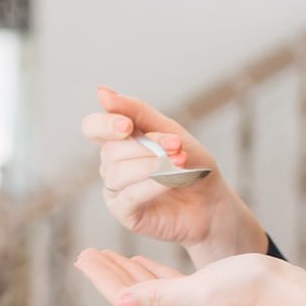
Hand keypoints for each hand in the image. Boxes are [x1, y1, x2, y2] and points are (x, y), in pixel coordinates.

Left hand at [73, 248, 305, 305]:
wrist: (291, 298)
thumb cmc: (250, 288)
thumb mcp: (200, 289)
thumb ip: (159, 296)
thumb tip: (118, 304)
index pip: (124, 298)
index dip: (102, 278)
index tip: (81, 257)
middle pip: (131, 295)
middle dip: (107, 274)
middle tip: (84, 255)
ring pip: (146, 289)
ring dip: (124, 272)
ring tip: (104, 257)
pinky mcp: (206, 299)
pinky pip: (166, 286)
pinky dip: (149, 273)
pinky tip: (142, 263)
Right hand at [81, 88, 258, 256]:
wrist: (213, 201)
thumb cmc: (191, 164)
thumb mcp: (169, 130)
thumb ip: (136, 111)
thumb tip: (101, 92)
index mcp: (119, 141)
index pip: (93, 128)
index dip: (104, 125)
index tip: (128, 126)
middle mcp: (112, 165)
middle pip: (110, 150)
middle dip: (145, 147)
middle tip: (176, 145)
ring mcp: (115, 191)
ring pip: (118, 173)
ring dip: (151, 165)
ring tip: (179, 163)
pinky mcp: (125, 213)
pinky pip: (129, 196)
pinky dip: (151, 185)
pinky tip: (171, 182)